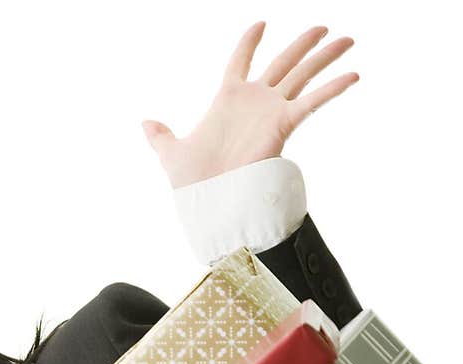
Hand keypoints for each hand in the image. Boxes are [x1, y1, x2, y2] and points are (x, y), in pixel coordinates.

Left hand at [143, 22, 358, 188]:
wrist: (209, 203)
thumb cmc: (193, 184)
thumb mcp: (170, 153)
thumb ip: (160, 136)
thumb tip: (144, 124)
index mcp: (228, 99)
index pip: (240, 60)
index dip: (249, 42)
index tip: (260, 24)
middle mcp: (254, 101)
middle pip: (283, 62)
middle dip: (303, 45)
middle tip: (322, 28)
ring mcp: (271, 111)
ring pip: (302, 74)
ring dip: (324, 57)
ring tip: (346, 38)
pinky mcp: (283, 124)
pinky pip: (312, 102)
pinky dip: (332, 89)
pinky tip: (353, 74)